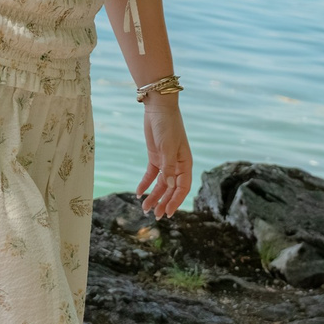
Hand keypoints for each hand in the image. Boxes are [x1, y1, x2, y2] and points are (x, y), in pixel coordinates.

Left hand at [137, 93, 192, 218]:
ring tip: (145, 208)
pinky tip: (138, 193)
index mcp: (185, 163)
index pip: (183, 188)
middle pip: (171, 189)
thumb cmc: (168, 126)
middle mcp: (177, 164)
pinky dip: (145, 184)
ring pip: (160, 184)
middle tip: (155, 215)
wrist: (158, 108)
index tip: (167, 213)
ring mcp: (165, 161)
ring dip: (153, 196)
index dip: (176, 201)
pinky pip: (151, 175)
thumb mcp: (168, 147)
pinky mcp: (155, 157)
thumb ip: (168, 167)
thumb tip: (169, 187)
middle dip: (164, 202)